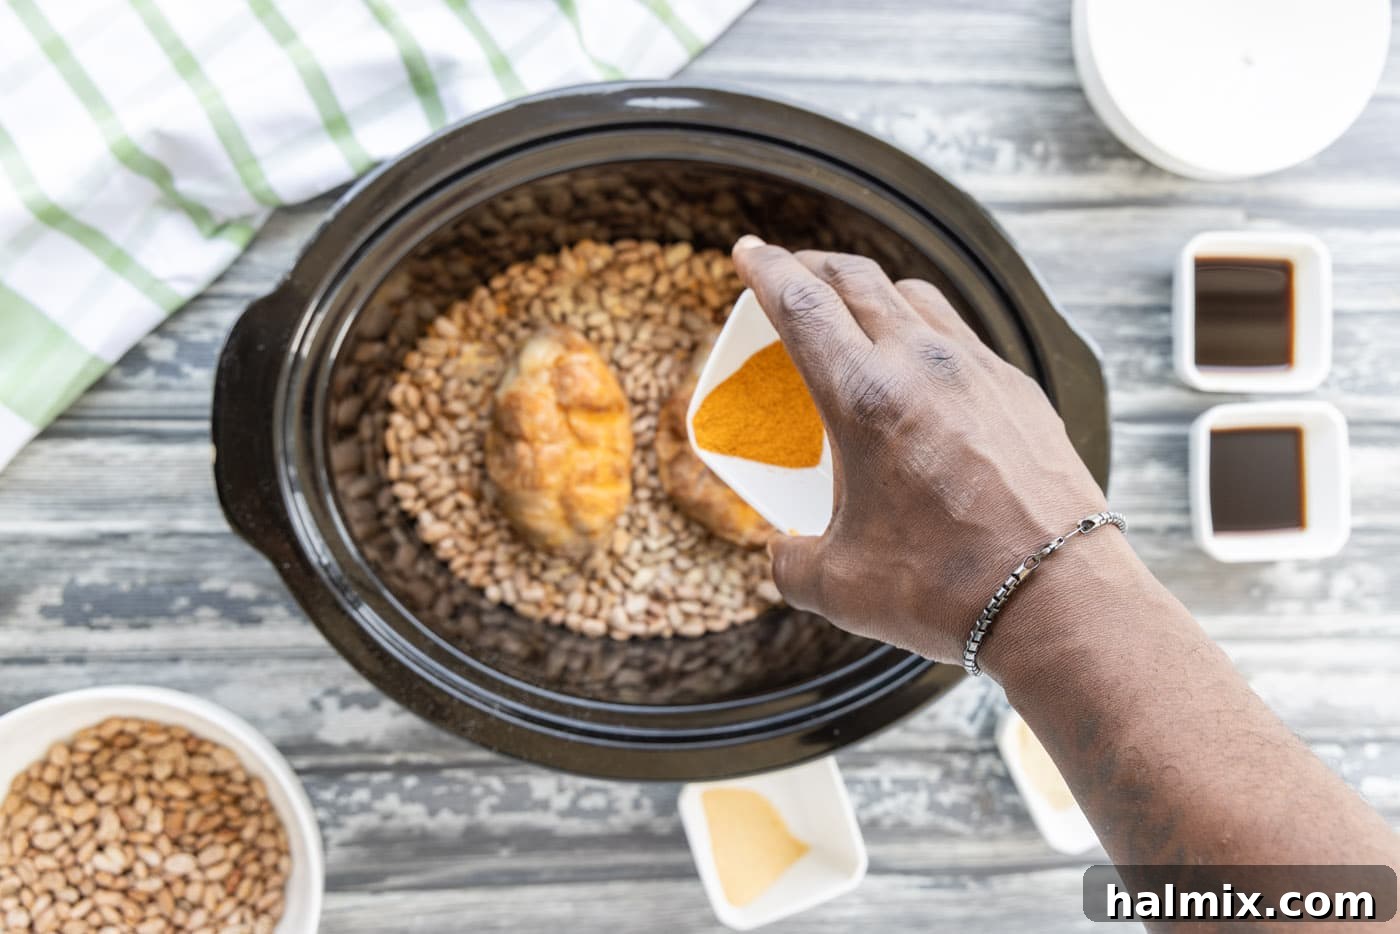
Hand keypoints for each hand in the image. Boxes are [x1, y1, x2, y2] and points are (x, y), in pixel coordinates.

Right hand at [731, 236, 1113, 664]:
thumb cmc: (945, 589)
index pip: (803, 305)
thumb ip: (791, 563)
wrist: (1058, 598)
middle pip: (857, 279)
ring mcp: (979, 371)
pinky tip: (922, 366)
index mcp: (865, 399)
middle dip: (813, 265)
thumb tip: (782, 553)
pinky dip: (926, 331)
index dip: (767, 269)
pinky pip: (962, 336)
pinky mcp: (1019, 390)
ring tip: (855, 309)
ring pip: (916, 295)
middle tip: (791, 271)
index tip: (748, 251)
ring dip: (873, 289)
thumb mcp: (838, 587)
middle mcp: (923, 365)